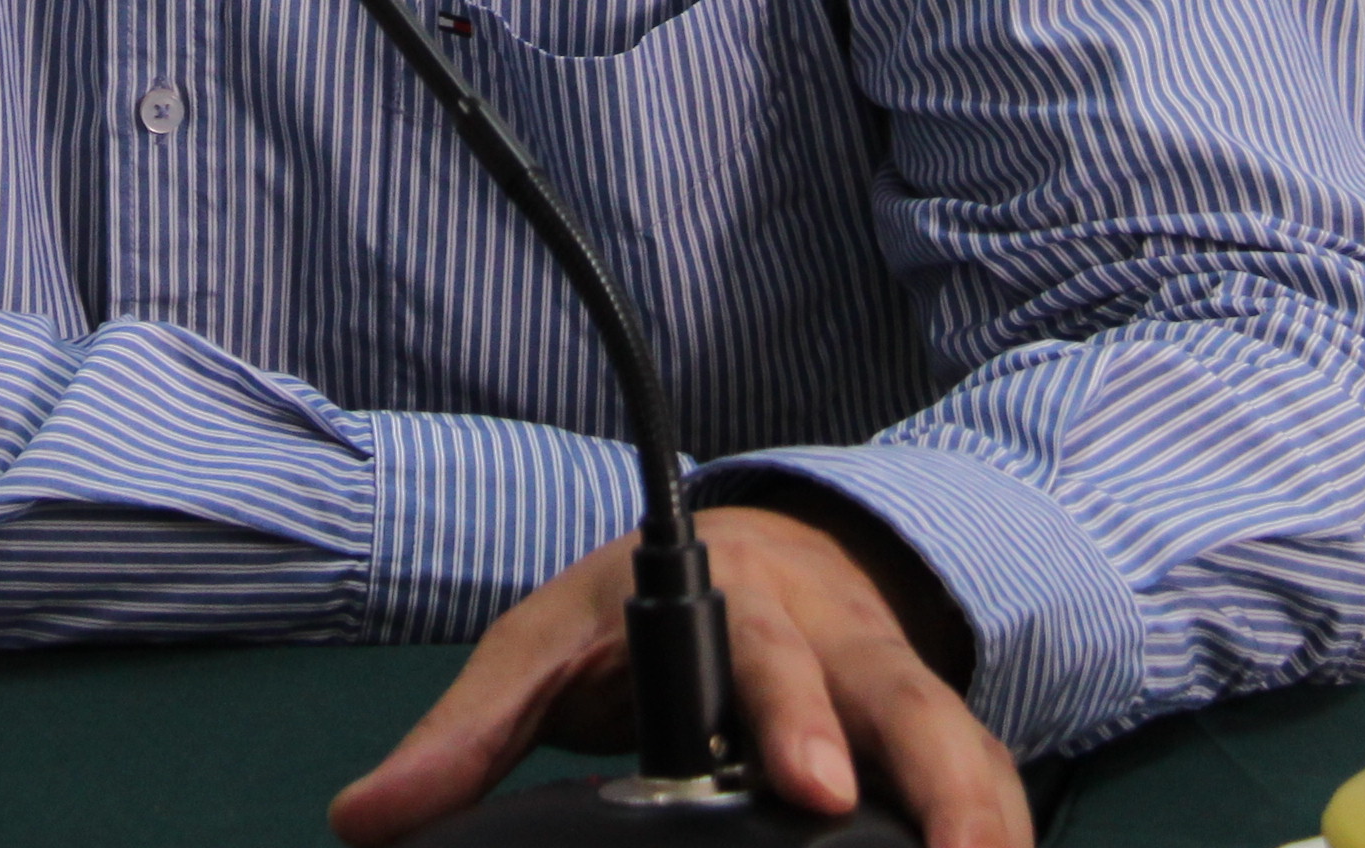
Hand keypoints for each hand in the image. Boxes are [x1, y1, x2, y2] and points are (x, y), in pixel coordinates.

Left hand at [330, 500, 1028, 846]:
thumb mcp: (539, 651)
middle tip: (927, 847)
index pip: (752, 651)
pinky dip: (999, 822)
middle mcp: (816, 631)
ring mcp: (880, 676)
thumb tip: (365, 818)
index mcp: (719, 600)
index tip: (807, 787)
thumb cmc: (629, 621)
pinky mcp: (927, 726)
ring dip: (978, 807)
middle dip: (903, 765)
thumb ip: (463, 738)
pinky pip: (983, 768)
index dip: (784, 718)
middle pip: (879, 692)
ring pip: (949, 732)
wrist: (750, 546)